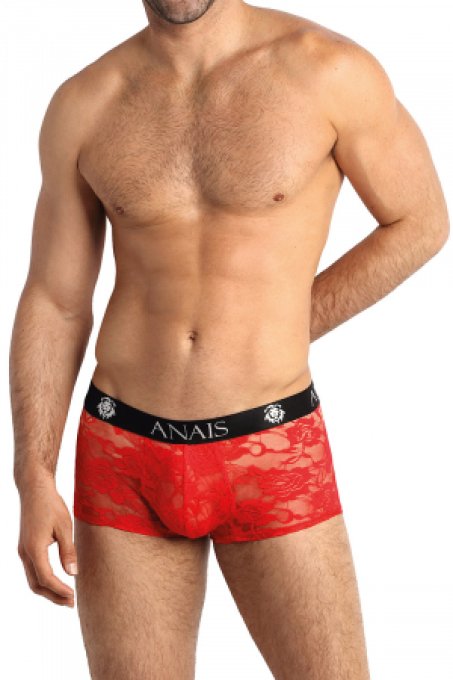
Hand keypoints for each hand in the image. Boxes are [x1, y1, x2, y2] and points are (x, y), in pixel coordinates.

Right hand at [17, 475, 77, 606]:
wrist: (35, 489)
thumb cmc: (51, 505)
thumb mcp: (65, 526)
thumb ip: (68, 551)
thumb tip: (73, 573)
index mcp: (34, 548)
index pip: (46, 578)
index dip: (60, 590)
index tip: (74, 597)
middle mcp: (25, 553)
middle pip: (36, 585)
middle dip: (53, 596)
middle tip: (71, 603)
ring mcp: (23, 551)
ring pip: (32, 579)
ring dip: (48, 591)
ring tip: (66, 596)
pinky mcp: (25, 547)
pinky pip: (32, 570)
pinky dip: (44, 580)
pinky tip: (57, 581)